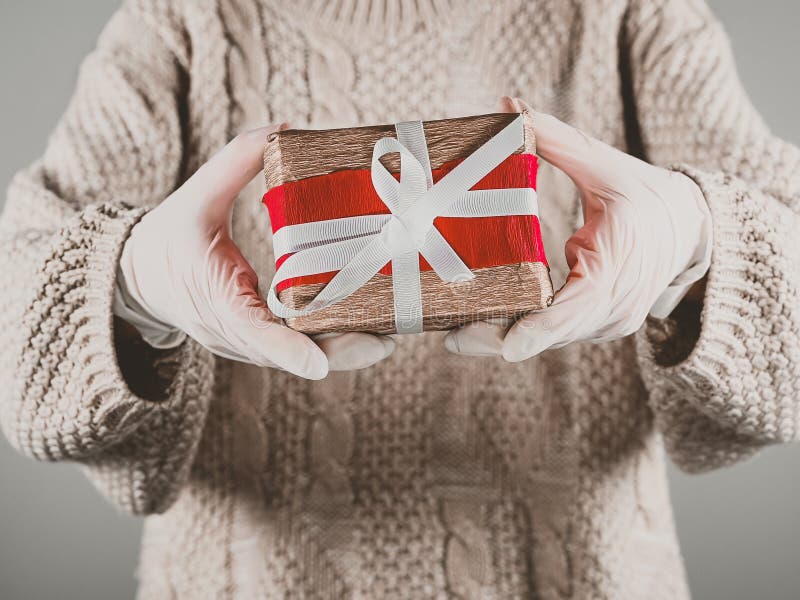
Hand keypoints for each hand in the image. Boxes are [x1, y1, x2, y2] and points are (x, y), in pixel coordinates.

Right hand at [117, 124, 394, 378]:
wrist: (136, 278)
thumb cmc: (167, 239)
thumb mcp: (195, 197)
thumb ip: (236, 163)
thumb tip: (283, 128)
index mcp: (214, 300)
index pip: (249, 331)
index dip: (284, 349)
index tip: (318, 362)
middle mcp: (232, 332)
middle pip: (290, 355)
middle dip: (340, 350)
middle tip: (386, 339)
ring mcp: (245, 344)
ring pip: (299, 359)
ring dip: (343, 350)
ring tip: (390, 333)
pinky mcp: (257, 343)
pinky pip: (297, 350)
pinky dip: (331, 342)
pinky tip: (367, 326)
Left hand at [445, 98, 711, 360]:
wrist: (689, 228)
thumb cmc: (647, 196)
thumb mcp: (604, 165)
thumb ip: (555, 140)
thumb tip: (509, 107)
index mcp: (620, 262)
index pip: (581, 305)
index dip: (544, 328)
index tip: (510, 346)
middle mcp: (615, 304)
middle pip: (554, 334)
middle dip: (503, 338)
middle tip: (453, 338)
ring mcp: (608, 320)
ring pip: (550, 340)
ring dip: (505, 338)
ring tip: (455, 335)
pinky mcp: (596, 325)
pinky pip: (554, 333)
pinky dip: (522, 331)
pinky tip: (480, 328)